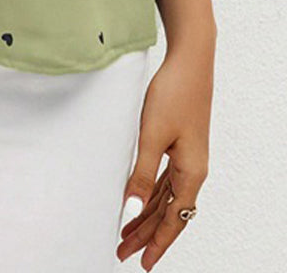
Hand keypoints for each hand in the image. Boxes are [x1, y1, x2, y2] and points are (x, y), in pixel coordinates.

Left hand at [116, 41, 213, 267]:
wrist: (190, 62)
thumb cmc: (174, 94)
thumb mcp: (152, 136)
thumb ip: (141, 174)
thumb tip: (130, 209)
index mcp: (191, 173)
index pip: (174, 220)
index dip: (158, 243)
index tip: (142, 263)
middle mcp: (193, 170)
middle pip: (168, 212)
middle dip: (145, 233)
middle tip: (121, 251)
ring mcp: (187, 158)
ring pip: (165, 197)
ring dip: (146, 214)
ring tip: (124, 232)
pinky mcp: (180, 145)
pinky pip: (165, 180)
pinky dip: (151, 194)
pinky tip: (138, 201)